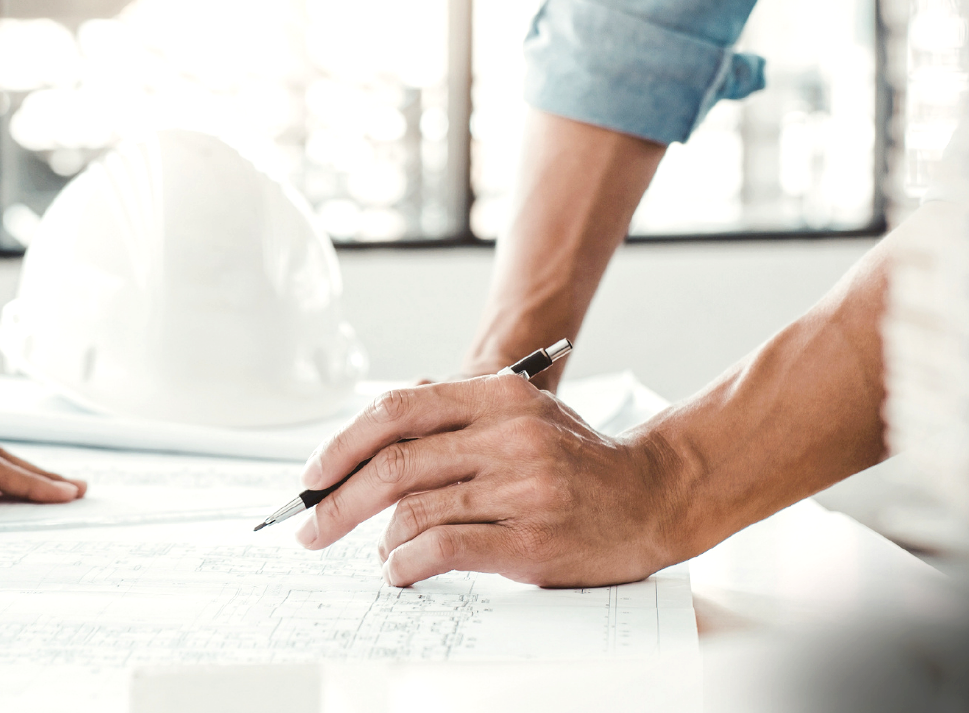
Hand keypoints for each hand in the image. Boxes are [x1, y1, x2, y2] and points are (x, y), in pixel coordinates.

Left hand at [292, 376, 685, 587]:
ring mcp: (521, 486)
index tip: (312, 476)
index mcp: (496, 395)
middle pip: (394, 463)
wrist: (657, 493)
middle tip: (311, 527)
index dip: (342, 444)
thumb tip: (371, 441)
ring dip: (380, 540)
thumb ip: (455, 416)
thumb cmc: (578, 459)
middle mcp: (507, 434)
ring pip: (415, 509)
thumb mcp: (520, 413)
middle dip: (338, 500)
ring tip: (378, 556)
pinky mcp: (531, 537)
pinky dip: (408, 563)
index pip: (396, 410)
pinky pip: (445, 549)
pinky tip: (401, 572)